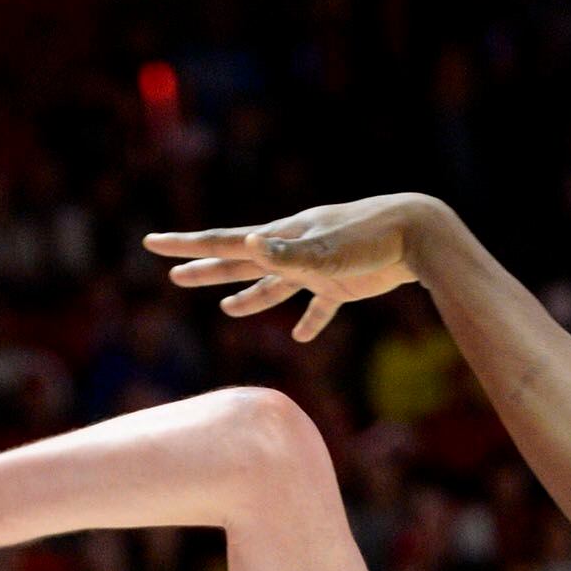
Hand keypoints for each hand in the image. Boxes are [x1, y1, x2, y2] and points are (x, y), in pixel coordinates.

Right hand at [145, 194, 441, 343]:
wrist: (417, 232)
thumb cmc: (372, 240)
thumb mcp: (327, 251)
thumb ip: (289, 253)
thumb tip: (252, 243)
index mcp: (280, 239)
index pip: (224, 242)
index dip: (186, 246)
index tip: (152, 244)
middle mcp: (293, 250)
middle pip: (240, 262)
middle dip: (206, 270)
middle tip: (173, 275)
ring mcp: (316, 267)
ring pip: (273, 285)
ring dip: (249, 297)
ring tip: (227, 309)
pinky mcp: (342, 283)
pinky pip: (319, 307)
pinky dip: (308, 321)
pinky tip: (302, 338)